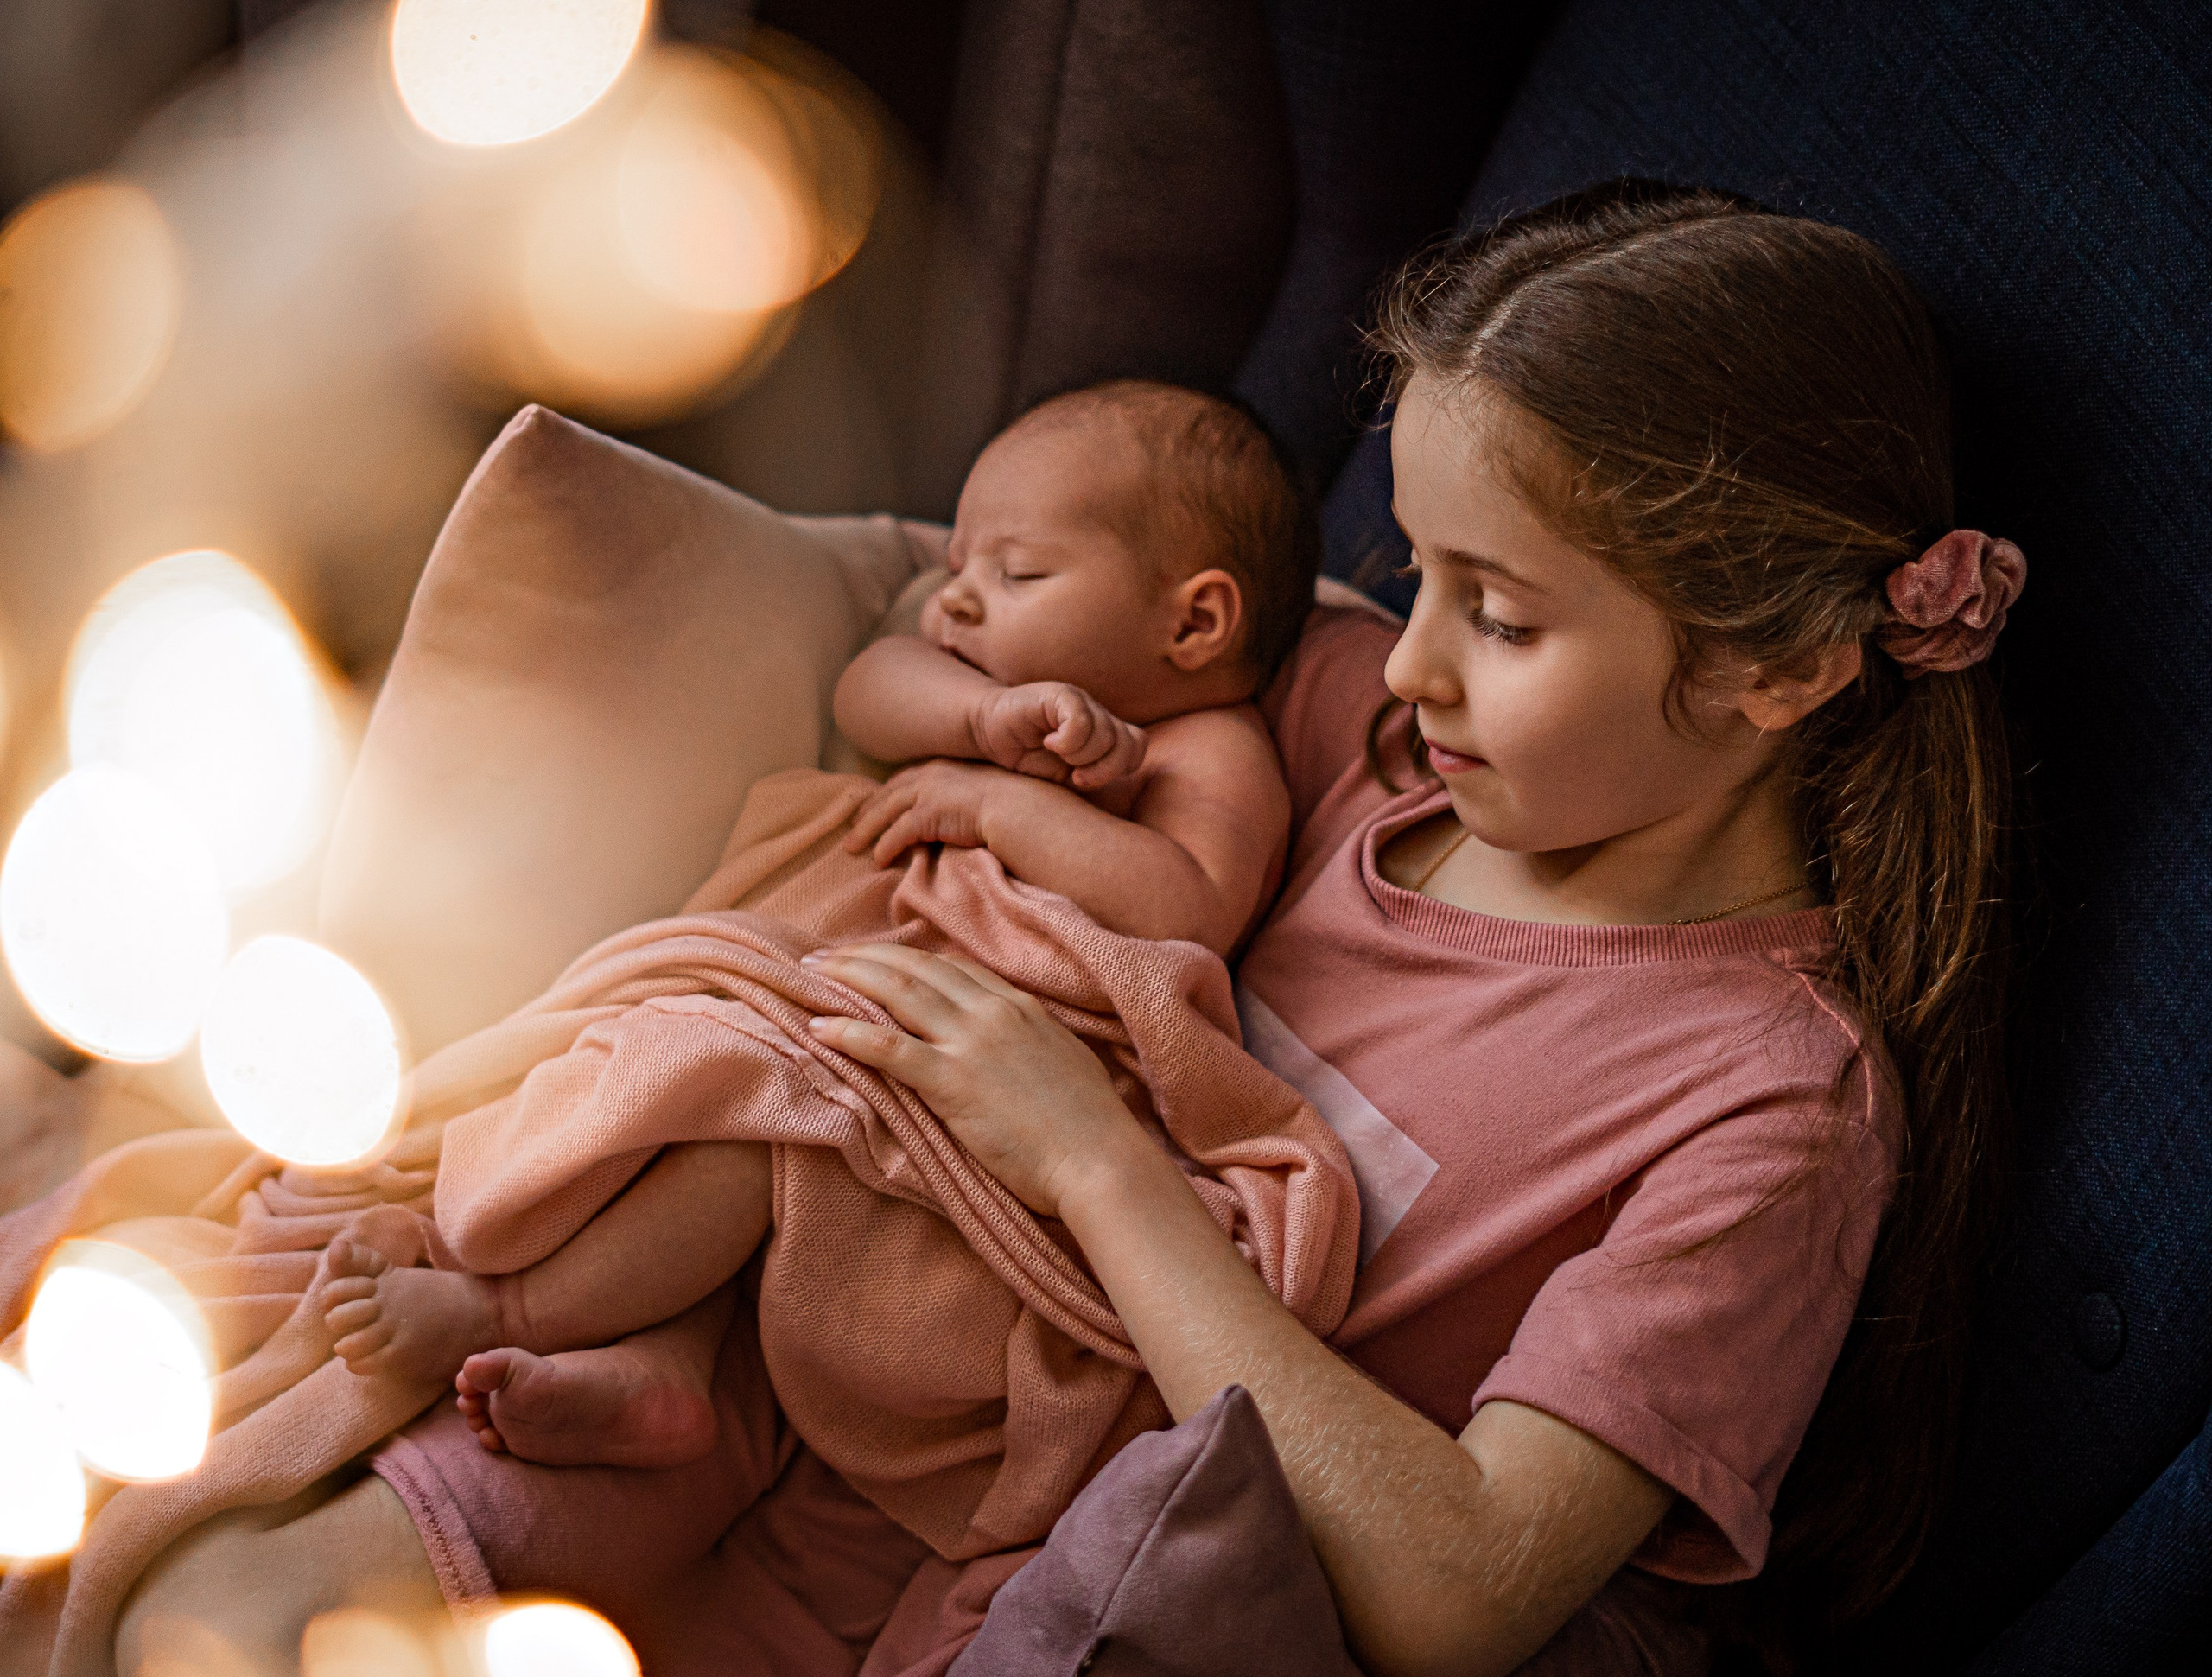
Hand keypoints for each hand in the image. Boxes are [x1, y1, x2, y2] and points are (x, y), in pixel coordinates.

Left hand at [800, 944, 1143, 1217]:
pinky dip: (850, 1033)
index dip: (906, 959)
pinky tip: (818, 1028)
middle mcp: (993, 1013)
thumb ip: (1030, 1045)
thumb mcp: (1062, 1065)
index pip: (952, 968)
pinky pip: (890, 1047)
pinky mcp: (954, 1081)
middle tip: (823, 958)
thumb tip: (1013, 1052)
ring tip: (809, 976)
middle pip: (917, 968)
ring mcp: (973, 1043)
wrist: (1101, 1160)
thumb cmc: (1088, 1128)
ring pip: (898, 993)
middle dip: (865, 957)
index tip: (875, 960)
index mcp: (1020, 1007)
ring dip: (848, 978)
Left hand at [844, 760, 1004, 865]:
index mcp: (942, 767)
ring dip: (866, 830)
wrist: (1020, 808)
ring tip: (852, 847)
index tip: (871, 805)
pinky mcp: (928, 814)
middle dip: (867, 810)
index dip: (885, 794)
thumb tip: (956, 814)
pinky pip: (898, 833)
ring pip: (885, 812)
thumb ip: (961, 799)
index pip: (904, 780)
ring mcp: (927, 793)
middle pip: (887, 794)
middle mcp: (930, 775)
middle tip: (851, 826)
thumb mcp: (982, 792)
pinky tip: (877, 860)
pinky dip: (885, 846)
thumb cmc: (1010, 805)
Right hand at [970, 682, 1146, 788]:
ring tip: (1056, 753)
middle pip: (1127, 743)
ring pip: (1106, 734)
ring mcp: (1081, 702)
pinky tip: (1048, 741)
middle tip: (1076, 777)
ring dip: (1080, 755)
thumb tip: (1118, 787)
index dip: (1120, 768)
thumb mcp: (1064, 777)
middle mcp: (1097, 715)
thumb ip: (1093, 778)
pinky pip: (1081, 720)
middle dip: (1104, 770)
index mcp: (1103, 734)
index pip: (1136, 746)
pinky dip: (1067, 741)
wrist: (988, 731)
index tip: (1086, 780)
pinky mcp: (1060, 695)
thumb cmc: (1026, 757)